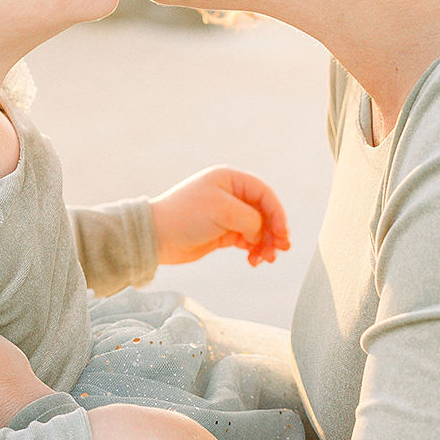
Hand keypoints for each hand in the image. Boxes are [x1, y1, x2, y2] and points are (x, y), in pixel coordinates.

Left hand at [150, 167, 290, 268]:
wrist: (157, 237)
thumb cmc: (185, 216)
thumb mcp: (223, 210)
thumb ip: (250, 219)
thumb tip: (263, 233)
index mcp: (230, 179)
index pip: (264, 194)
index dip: (277, 213)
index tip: (282, 233)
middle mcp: (230, 194)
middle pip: (264, 213)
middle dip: (273, 232)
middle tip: (280, 250)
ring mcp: (227, 214)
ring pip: (257, 229)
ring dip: (265, 244)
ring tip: (265, 259)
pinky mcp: (223, 232)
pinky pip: (247, 240)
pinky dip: (253, 250)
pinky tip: (253, 260)